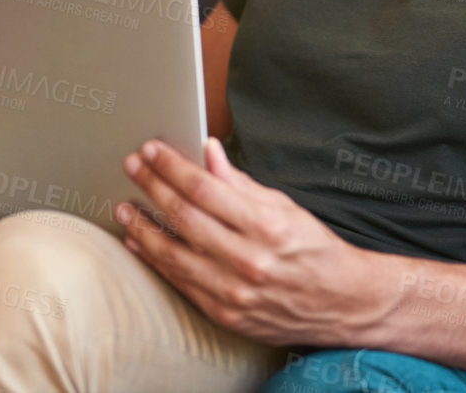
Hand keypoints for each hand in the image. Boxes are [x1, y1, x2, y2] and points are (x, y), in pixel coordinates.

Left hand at [118, 136, 393, 344]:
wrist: (341, 303)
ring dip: (143, 227)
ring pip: (173, 254)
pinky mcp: (225, 314)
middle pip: (184, 217)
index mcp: (267, 226)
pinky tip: (139, 243)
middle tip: (132, 167)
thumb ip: (242, 183)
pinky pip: (179, 283)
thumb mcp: (286, 207)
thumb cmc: (315, 250)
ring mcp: (234, 292)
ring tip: (125, 207)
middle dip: (152, 187)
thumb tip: (209, 153)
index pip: (205, 189)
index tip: (152, 150)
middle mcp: (249, 260)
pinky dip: (155, 261)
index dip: (172, 167)